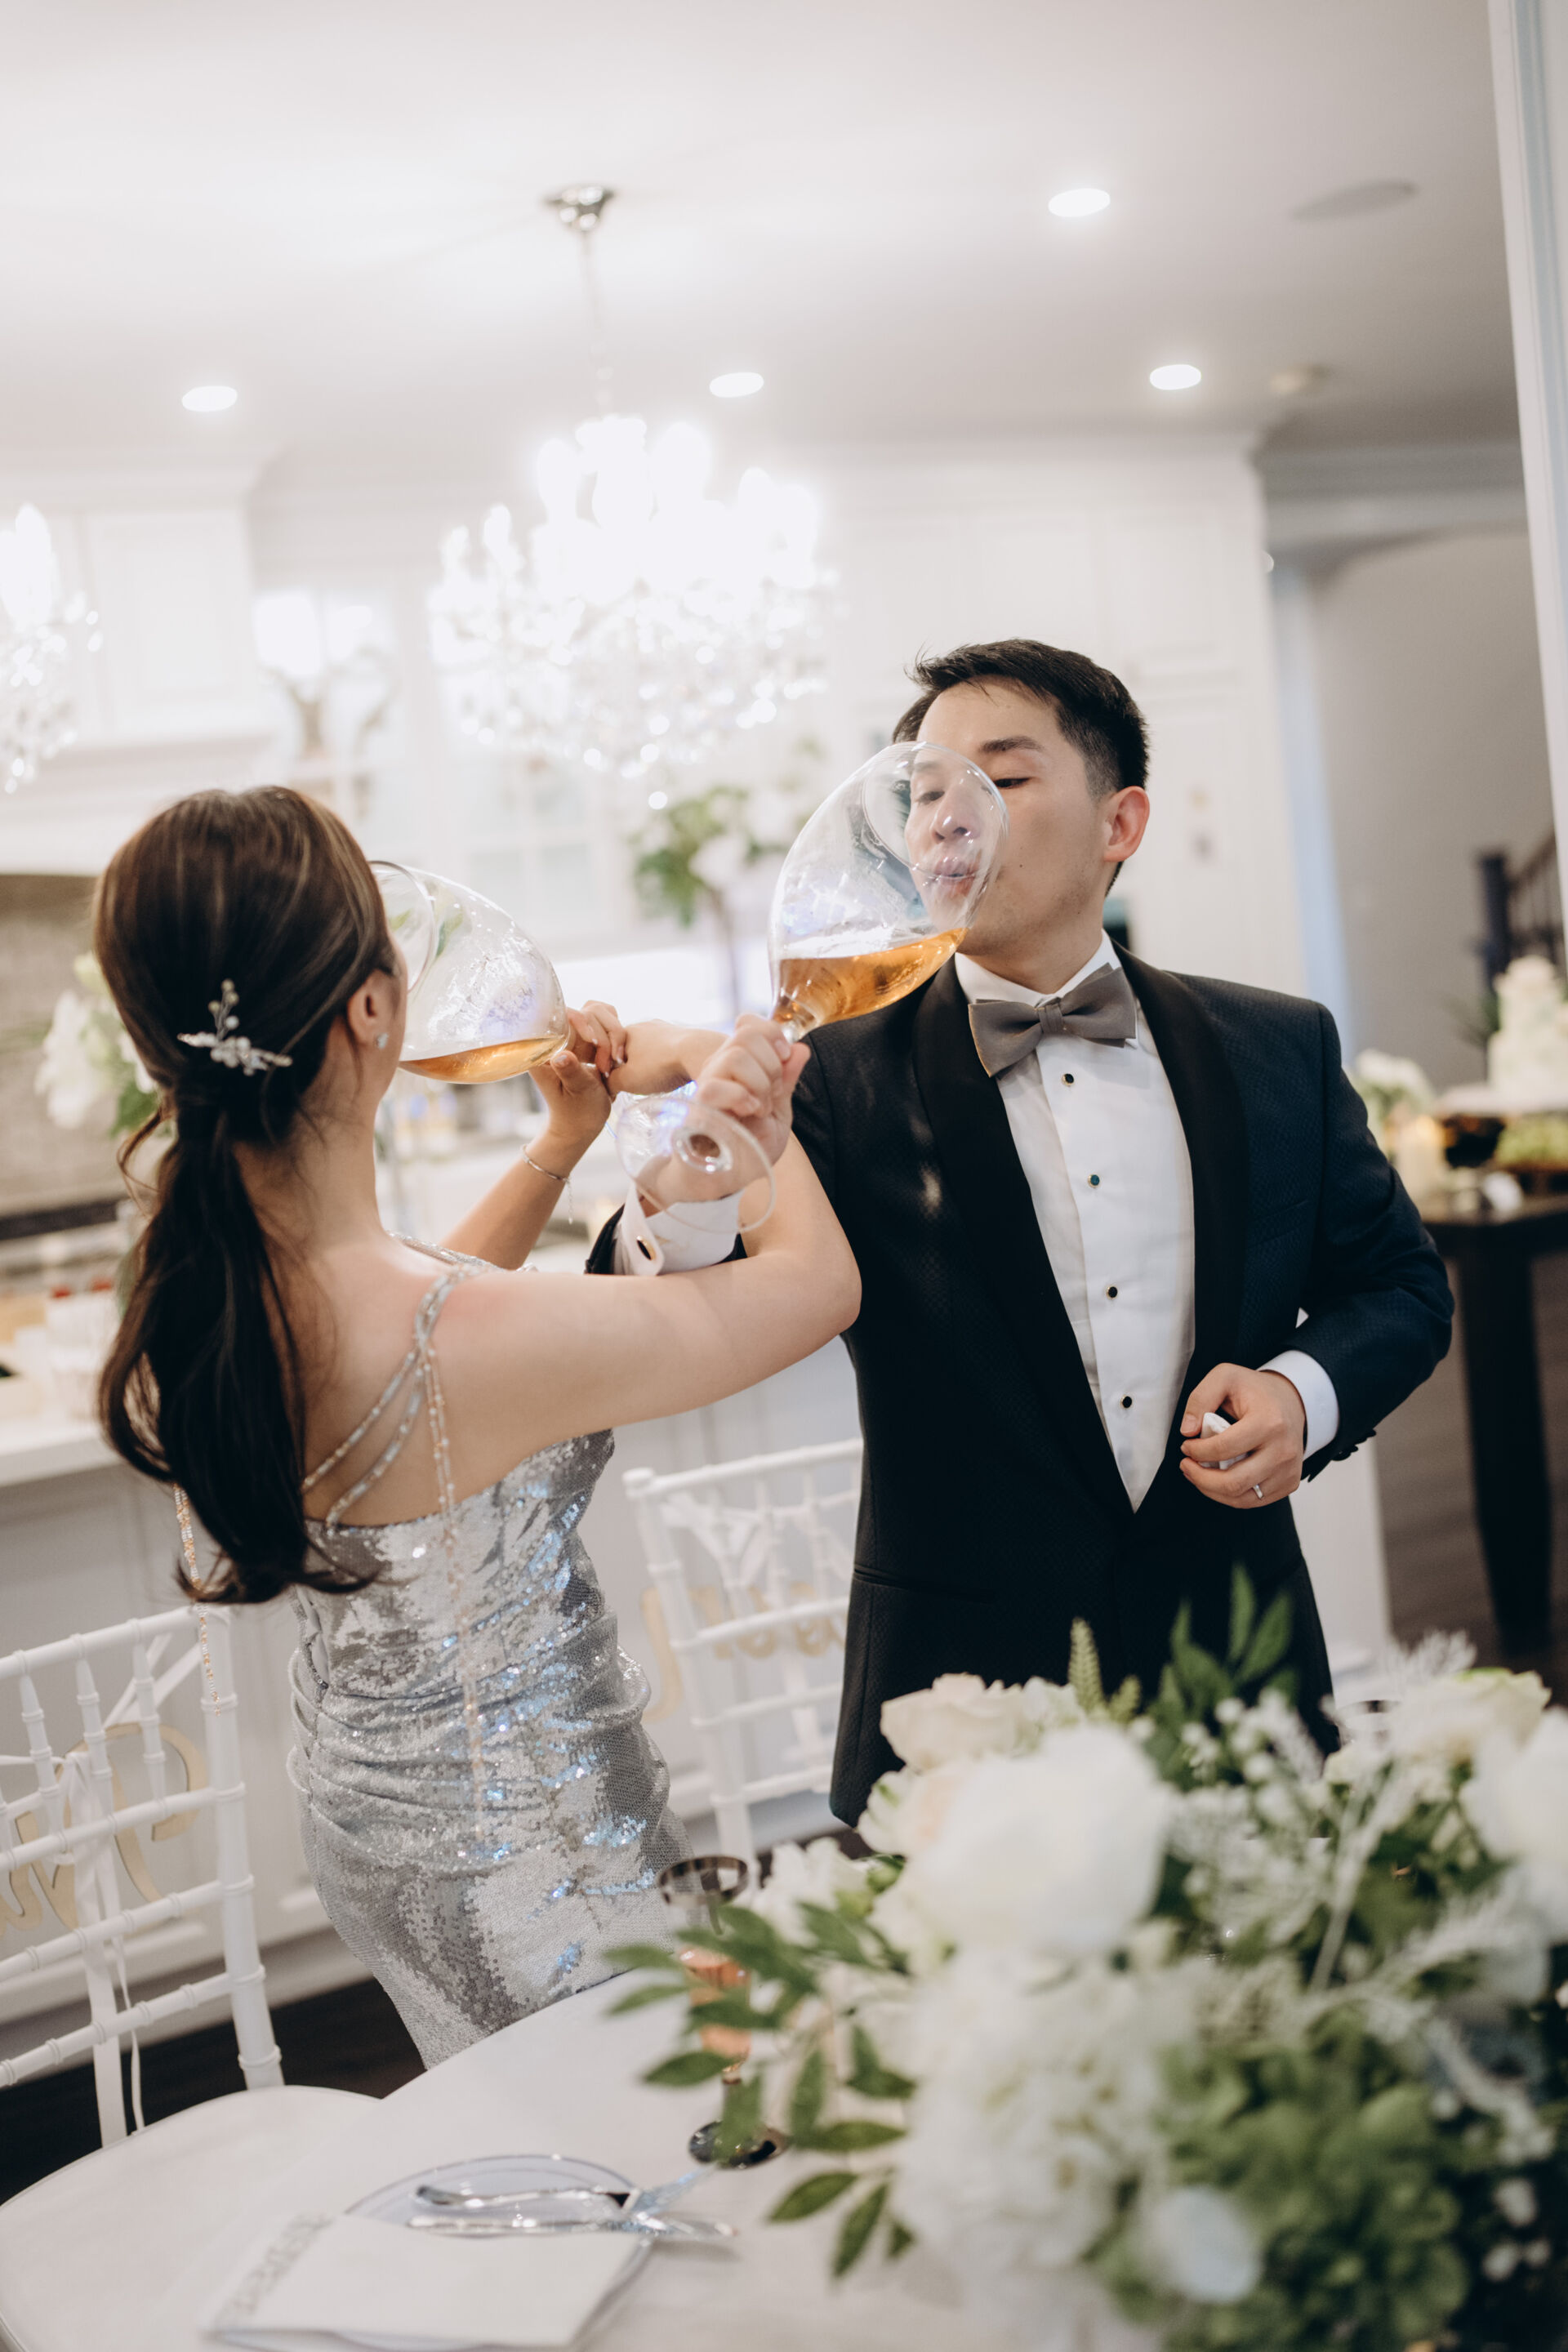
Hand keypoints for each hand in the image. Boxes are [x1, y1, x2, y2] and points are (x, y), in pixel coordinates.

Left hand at [529, 1001, 623, 1169]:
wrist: (583, 1124)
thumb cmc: (576, 1113)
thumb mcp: (577, 1093)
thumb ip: (570, 1072)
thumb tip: (560, 1056)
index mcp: (545, 1050)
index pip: (560, 1015)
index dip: (580, 1020)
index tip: (594, 1040)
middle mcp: (559, 1038)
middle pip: (585, 1011)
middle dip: (602, 1036)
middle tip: (604, 1066)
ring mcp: (574, 1038)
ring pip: (599, 1014)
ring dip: (612, 1036)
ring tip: (610, 1064)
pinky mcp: (587, 1041)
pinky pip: (606, 1024)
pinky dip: (616, 1037)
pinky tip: (615, 1057)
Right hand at [609, 1019, 725, 1097]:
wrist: (698, 1052)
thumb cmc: (659, 1066)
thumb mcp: (626, 1080)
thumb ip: (610, 1082)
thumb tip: (607, 1085)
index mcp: (625, 1032)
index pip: (609, 1052)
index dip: (612, 1071)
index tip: (621, 1086)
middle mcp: (644, 1025)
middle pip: (630, 1051)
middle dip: (632, 1068)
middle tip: (641, 1084)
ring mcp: (664, 1028)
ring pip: (650, 1051)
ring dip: (651, 1065)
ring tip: (659, 1078)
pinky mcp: (682, 1034)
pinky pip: (667, 1050)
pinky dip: (667, 1061)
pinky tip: (673, 1071)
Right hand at [690, 1015, 808, 1168]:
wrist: (728, 1177)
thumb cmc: (749, 1145)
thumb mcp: (778, 1112)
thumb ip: (787, 1081)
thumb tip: (801, 1048)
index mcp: (739, 1064)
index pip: (749, 1023)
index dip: (772, 1033)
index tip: (784, 1058)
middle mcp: (720, 1067)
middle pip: (746, 1034)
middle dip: (771, 1064)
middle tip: (771, 1094)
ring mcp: (707, 1084)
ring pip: (734, 1057)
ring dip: (758, 1083)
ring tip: (760, 1108)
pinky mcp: (699, 1108)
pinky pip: (716, 1087)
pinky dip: (742, 1097)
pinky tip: (750, 1112)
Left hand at [1179, 1365, 1305, 1509]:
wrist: (1291, 1402)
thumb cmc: (1255, 1391)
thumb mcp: (1225, 1377)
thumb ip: (1200, 1399)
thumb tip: (1187, 1431)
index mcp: (1269, 1423)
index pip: (1223, 1449)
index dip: (1197, 1451)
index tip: (1186, 1445)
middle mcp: (1283, 1450)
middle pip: (1233, 1482)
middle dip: (1200, 1478)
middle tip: (1186, 1466)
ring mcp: (1289, 1470)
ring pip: (1242, 1498)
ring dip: (1211, 1490)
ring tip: (1198, 1474)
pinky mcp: (1289, 1483)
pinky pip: (1254, 1501)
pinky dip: (1230, 1495)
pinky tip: (1218, 1480)